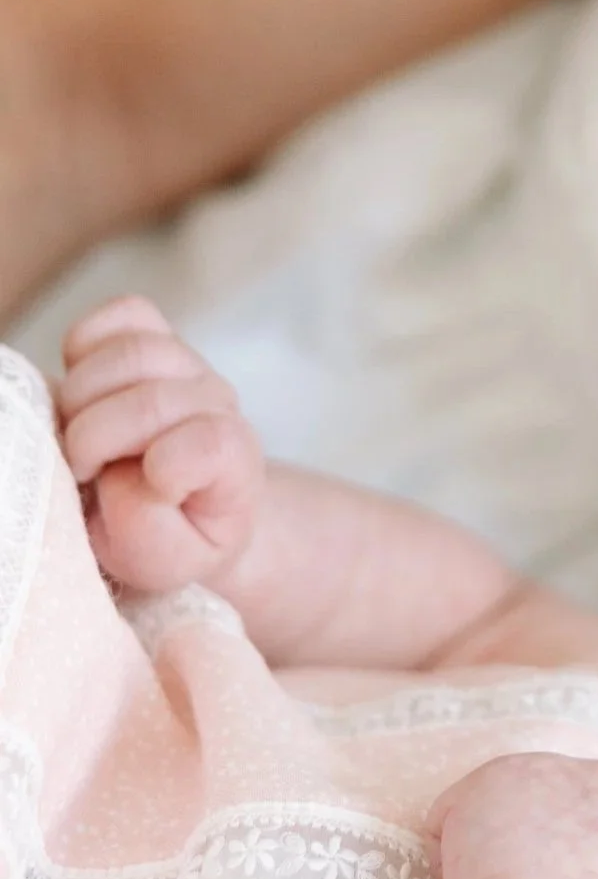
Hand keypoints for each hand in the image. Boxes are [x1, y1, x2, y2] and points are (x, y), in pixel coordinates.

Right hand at [55, 295, 262, 592]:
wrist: (177, 502)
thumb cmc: (169, 536)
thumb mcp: (164, 563)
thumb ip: (146, 528)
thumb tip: (119, 473)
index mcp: (235, 459)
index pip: (210, 442)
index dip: (159, 470)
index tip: (133, 493)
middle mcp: (217, 400)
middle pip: (153, 399)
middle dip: (95, 441)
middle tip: (84, 472)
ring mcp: (186, 361)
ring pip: (132, 353)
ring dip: (83, 398)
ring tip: (81, 435)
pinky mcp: (151, 333)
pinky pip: (118, 315)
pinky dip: (84, 348)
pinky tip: (84, 394)